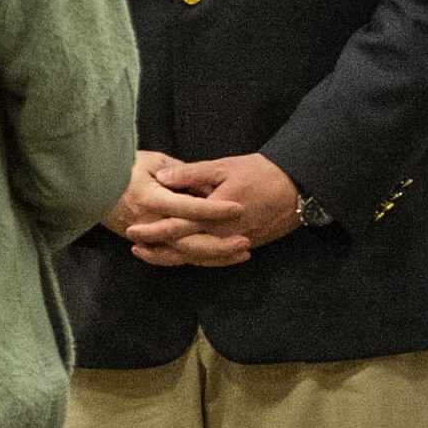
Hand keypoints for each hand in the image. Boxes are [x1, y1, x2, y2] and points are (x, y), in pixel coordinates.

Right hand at [106, 150, 250, 267]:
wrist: (90, 187)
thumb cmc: (123, 168)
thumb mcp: (153, 161)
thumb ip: (180, 174)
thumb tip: (204, 185)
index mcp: (154, 199)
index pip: (190, 207)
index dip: (216, 209)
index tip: (239, 207)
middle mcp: (152, 224)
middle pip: (191, 242)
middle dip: (221, 244)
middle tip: (246, 242)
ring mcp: (148, 238)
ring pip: (185, 255)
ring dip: (214, 256)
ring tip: (240, 253)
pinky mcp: (146, 245)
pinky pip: (174, 258)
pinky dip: (197, 260)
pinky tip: (217, 259)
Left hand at [146, 153, 301, 254]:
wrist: (296, 189)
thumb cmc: (259, 172)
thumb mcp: (224, 166)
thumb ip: (192, 174)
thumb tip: (162, 177)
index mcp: (213, 213)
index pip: (177, 226)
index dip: (152, 229)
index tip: (132, 230)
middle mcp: (221, 234)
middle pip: (183, 248)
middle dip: (157, 248)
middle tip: (133, 245)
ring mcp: (232, 243)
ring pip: (197, 258)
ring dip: (172, 258)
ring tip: (150, 254)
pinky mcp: (241, 246)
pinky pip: (213, 259)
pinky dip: (194, 260)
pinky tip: (182, 255)